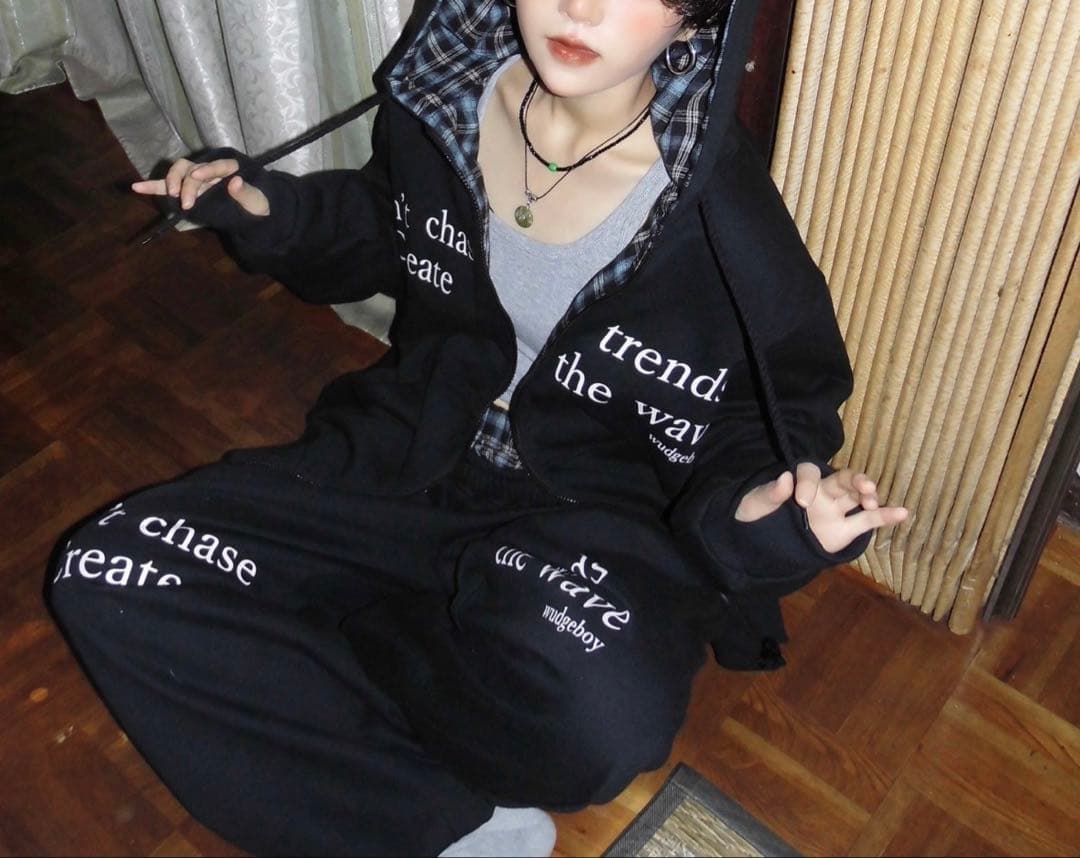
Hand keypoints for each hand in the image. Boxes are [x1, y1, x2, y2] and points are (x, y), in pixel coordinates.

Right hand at [131, 157, 268, 216]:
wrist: (252, 212)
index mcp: (230, 168)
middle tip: (186, 203)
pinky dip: (153, 186)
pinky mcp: (187, 189)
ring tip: (171, 196)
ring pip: (179, 171)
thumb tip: (236, 182)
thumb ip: (247, 193)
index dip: (207, 169)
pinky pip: (168, 185)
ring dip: (171, 182)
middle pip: (193, 168)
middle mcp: (211, 169)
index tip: (197, 176)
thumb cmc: (258, 205)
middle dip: (187, 183)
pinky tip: (137, 187)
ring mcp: (198, 178)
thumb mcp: (258, 202)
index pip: (218, 165)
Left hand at [735, 463, 908, 553]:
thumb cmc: (754, 516)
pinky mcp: (844, 529)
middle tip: (863, 487)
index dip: (806, 483)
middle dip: (854, 480)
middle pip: (842, 479)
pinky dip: (885, 516)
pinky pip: (867, 521)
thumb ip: (769, 494)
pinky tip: (902, 512)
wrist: (760, 542)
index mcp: (798, 482)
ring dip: (867, 494)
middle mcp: (821, 491)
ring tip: (872, 500)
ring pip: (857, 496)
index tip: (800, 502)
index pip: (807, 473)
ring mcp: (835, 509)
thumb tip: (784, 478)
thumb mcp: (753, 504)